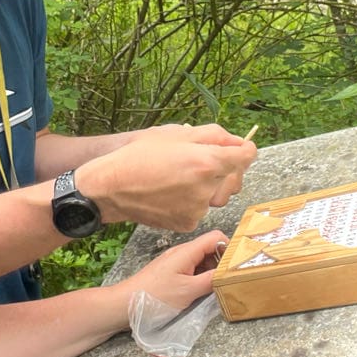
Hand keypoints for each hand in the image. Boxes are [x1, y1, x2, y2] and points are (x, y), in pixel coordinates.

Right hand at [77, 123, 256, 232]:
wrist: (110, 188)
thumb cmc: (138, 156)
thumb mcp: (174, 134)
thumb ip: (212, 135)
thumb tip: (235, 142)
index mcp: (206, 162)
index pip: (246, 156)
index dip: (245, 149)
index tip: (241, 147)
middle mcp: (207, 188)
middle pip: (235, 178)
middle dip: (227, 168)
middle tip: (206, 160)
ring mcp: (198, 209)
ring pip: (217, 196)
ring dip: (210, 185)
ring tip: (184, 176)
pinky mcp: (187, 223)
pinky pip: (201, 209)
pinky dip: (194, 200)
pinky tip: (173, 192)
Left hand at [117, 229, 228, 310]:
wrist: (124, 304)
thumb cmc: (154, 297)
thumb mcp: (188, 291)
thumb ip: (211, 280)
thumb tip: (229, 273)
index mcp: (187, 251)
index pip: (216, 237)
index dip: (230, 248)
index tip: (238, 264)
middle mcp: (181, 252)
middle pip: (210, 249)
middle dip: (222, 263)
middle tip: (228, 280)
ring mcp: (175, 262)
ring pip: (202, 261)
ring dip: (211, 272)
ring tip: (214, 289)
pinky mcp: (170, 273)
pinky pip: (192, 270)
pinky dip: (200, 278)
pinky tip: (200, 292)